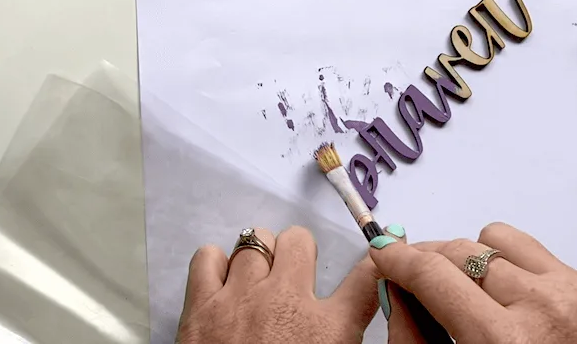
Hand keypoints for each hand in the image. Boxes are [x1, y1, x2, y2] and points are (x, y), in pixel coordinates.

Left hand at [177, 226, 378, 343]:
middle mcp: (286, 302)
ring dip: (259, 259)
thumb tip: (348, 325)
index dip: (373, 263)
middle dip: (299, 255)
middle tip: (293, 279)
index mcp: (327, 331)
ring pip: (254, 241)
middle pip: (299, 241)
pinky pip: (207, 256)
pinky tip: (222, 286)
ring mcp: (240, 299)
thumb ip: (345, 338)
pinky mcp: (201, 307)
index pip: (365, 279)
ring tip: (256, 282)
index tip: (375, 256)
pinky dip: (215, 265)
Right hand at [371, 222, 576, 343]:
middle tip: (424, 274)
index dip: (399, 259)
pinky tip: (535, 313)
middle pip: (462, 249)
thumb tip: (397, 291)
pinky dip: (533, 279)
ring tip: (484, 293)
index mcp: (504, 343)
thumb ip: (421, 340)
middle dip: (434, 259)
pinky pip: (551, 260)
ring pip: (504, 241)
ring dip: (483, 261)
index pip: (433, 274)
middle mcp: (545, 308)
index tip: (384, 252)